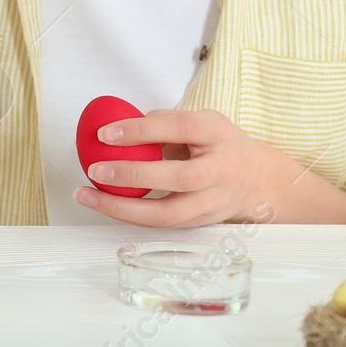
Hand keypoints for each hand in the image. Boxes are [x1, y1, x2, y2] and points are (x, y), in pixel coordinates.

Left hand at [72, 108, 345, 225]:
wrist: (258, 180)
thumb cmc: (219, 145)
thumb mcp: (201, 122)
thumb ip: (165, 123)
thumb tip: (119, 126)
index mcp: (217, 134)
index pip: (179, 127)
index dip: (141, 130)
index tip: (105, 133)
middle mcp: (220, 170)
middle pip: (179, 177)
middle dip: (133, 175)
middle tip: (95, 169)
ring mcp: (213, 202)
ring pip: (169, 213)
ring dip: (123, 208)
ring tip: (87, 196)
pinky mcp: (200, 223)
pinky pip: (162, 224)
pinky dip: (131, 216)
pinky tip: (105, 205)